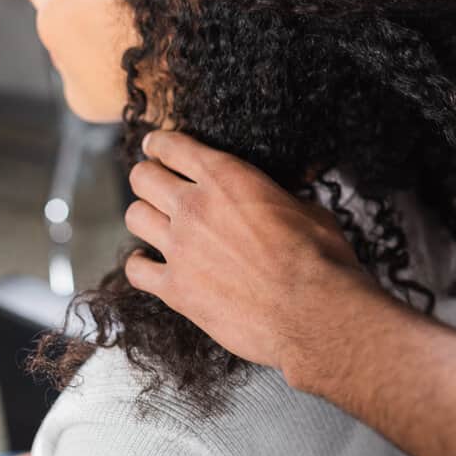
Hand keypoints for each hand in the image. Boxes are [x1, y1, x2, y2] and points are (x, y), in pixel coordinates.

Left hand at [123, 131, 380, 389]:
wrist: (312, 312)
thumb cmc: (320, 259)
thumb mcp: (307, 209)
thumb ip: (281, 199)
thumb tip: (283, 200)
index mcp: (227, 177)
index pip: (173, 146)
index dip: (161, 143)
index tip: (158, 147)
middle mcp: (194, 206)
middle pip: (142, 177)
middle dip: (149, 176)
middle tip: (158, 184)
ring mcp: (180, 248)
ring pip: (134, 216)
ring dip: (146, 216)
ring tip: (158, 223)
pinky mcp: (175, 289)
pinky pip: (136, 269)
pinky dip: (142, 264)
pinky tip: (151, 263)